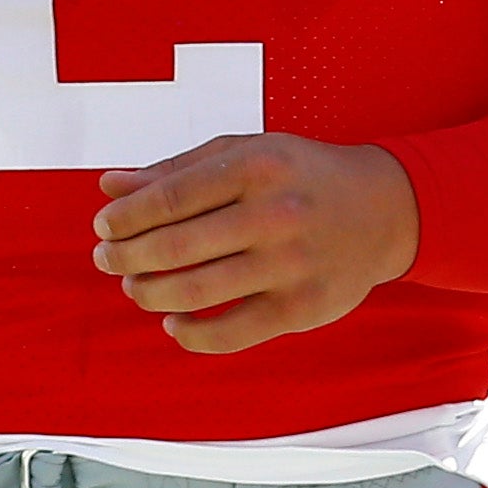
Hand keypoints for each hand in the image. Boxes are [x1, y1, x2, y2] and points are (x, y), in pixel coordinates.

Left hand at [93, 135, 417, 355]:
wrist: (384, 210)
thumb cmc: (299, 177)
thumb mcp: (246, 154)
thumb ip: (177, 170)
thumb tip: (110, 187)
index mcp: (257, 166)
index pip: (171, 196)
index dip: (126, 217)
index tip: (104, 227)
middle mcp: (275, 214)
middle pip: (176, 245)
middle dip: (127, 256)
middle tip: (106, 260)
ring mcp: (291, 264)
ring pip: (197, 290)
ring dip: (150, 293)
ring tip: (135, 287)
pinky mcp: (301, 308)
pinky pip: (231, 333)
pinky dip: (191, 334)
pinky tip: (173, 322)